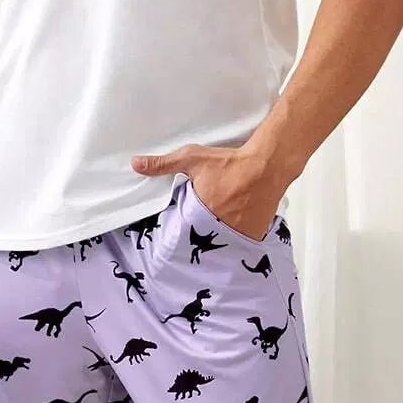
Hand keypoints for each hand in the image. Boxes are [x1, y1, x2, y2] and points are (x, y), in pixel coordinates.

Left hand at [129, 143, 283, 243]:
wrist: (266, 165)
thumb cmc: (230, 163)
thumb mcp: (192, 159)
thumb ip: (162, 164)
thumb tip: (136, 164)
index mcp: (200, 213)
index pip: (185, 228)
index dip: (185, 225)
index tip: (186, 221)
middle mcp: (219, 226)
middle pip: (205, 235)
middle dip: (203, 230)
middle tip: (207, 217)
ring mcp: (238, 232)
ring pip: (223, 240)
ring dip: (220, 234)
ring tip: (223, 219)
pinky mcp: (254, 233)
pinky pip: (242, 242)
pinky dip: (238, 236)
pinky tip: (238, 224)